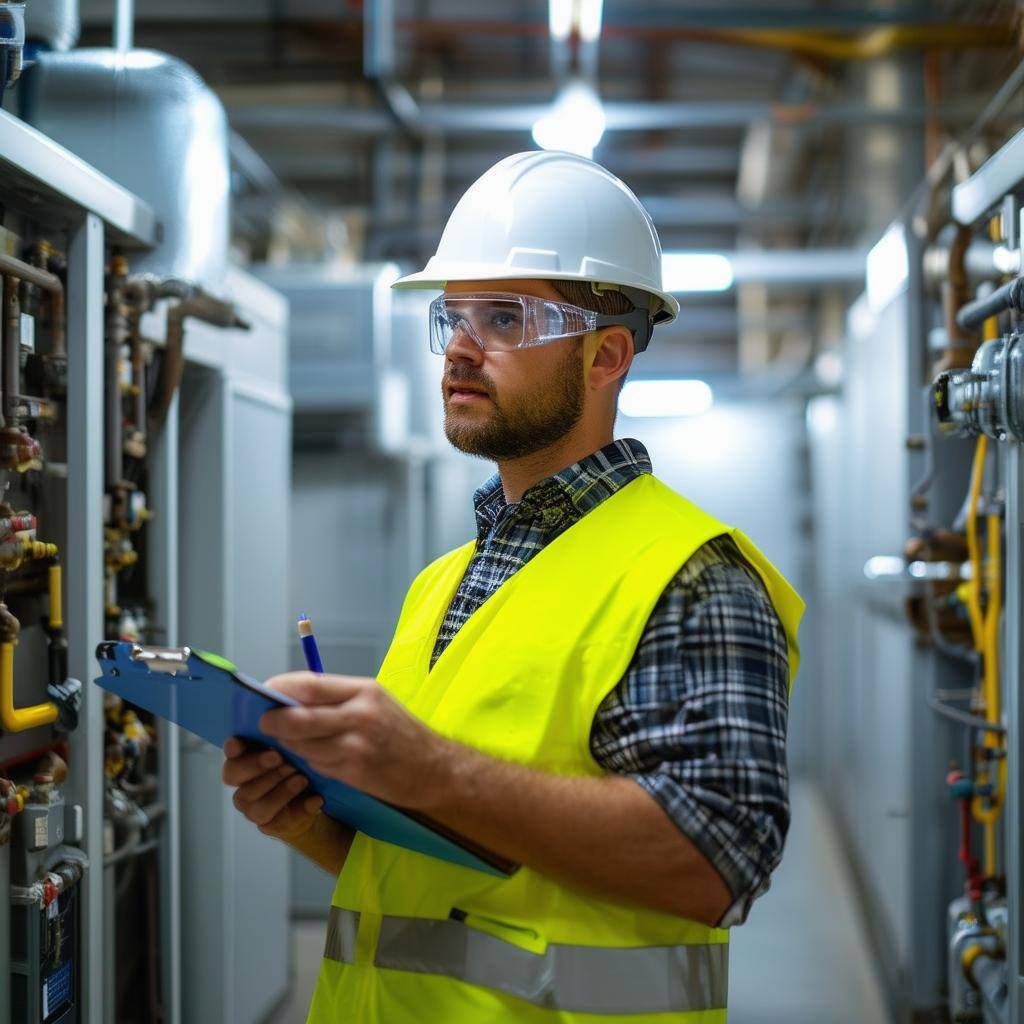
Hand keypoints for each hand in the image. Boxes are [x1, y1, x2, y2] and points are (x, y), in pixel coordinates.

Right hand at [221, 736, 323, 840]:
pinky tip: (315, 799)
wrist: (312, 798)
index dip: (232, 748)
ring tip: (301, 778)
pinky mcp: (269, 824)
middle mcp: (243, 783)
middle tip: (279, 757)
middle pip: (233, 775)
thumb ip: (285, 737)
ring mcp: (252, 806)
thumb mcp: (295, 748)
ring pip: (254, 802)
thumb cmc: (300, 766)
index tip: (240, 743)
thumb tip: (288, 718)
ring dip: (280, 789)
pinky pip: (278, 820)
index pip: (231, 752)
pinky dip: (300, 808)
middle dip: (255, 765)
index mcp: (246, 759)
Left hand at [258, 673, 451, 811]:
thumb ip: (339, 698)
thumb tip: (294, 698)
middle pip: (299, 717)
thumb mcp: (376, 701)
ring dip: (292, 744)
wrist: (434, 768)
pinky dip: (311, 762)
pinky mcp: (355, 772)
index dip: (282, 688)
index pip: (310, 684)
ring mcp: (357, 746)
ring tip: (292, 741)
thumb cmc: (401, 732)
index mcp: (364, 691)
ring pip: (304, 744)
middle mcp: (360, 716)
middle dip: (275, 721)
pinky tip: (319, 758)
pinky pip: (318, 765)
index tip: (266, 691)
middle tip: (264, 722)